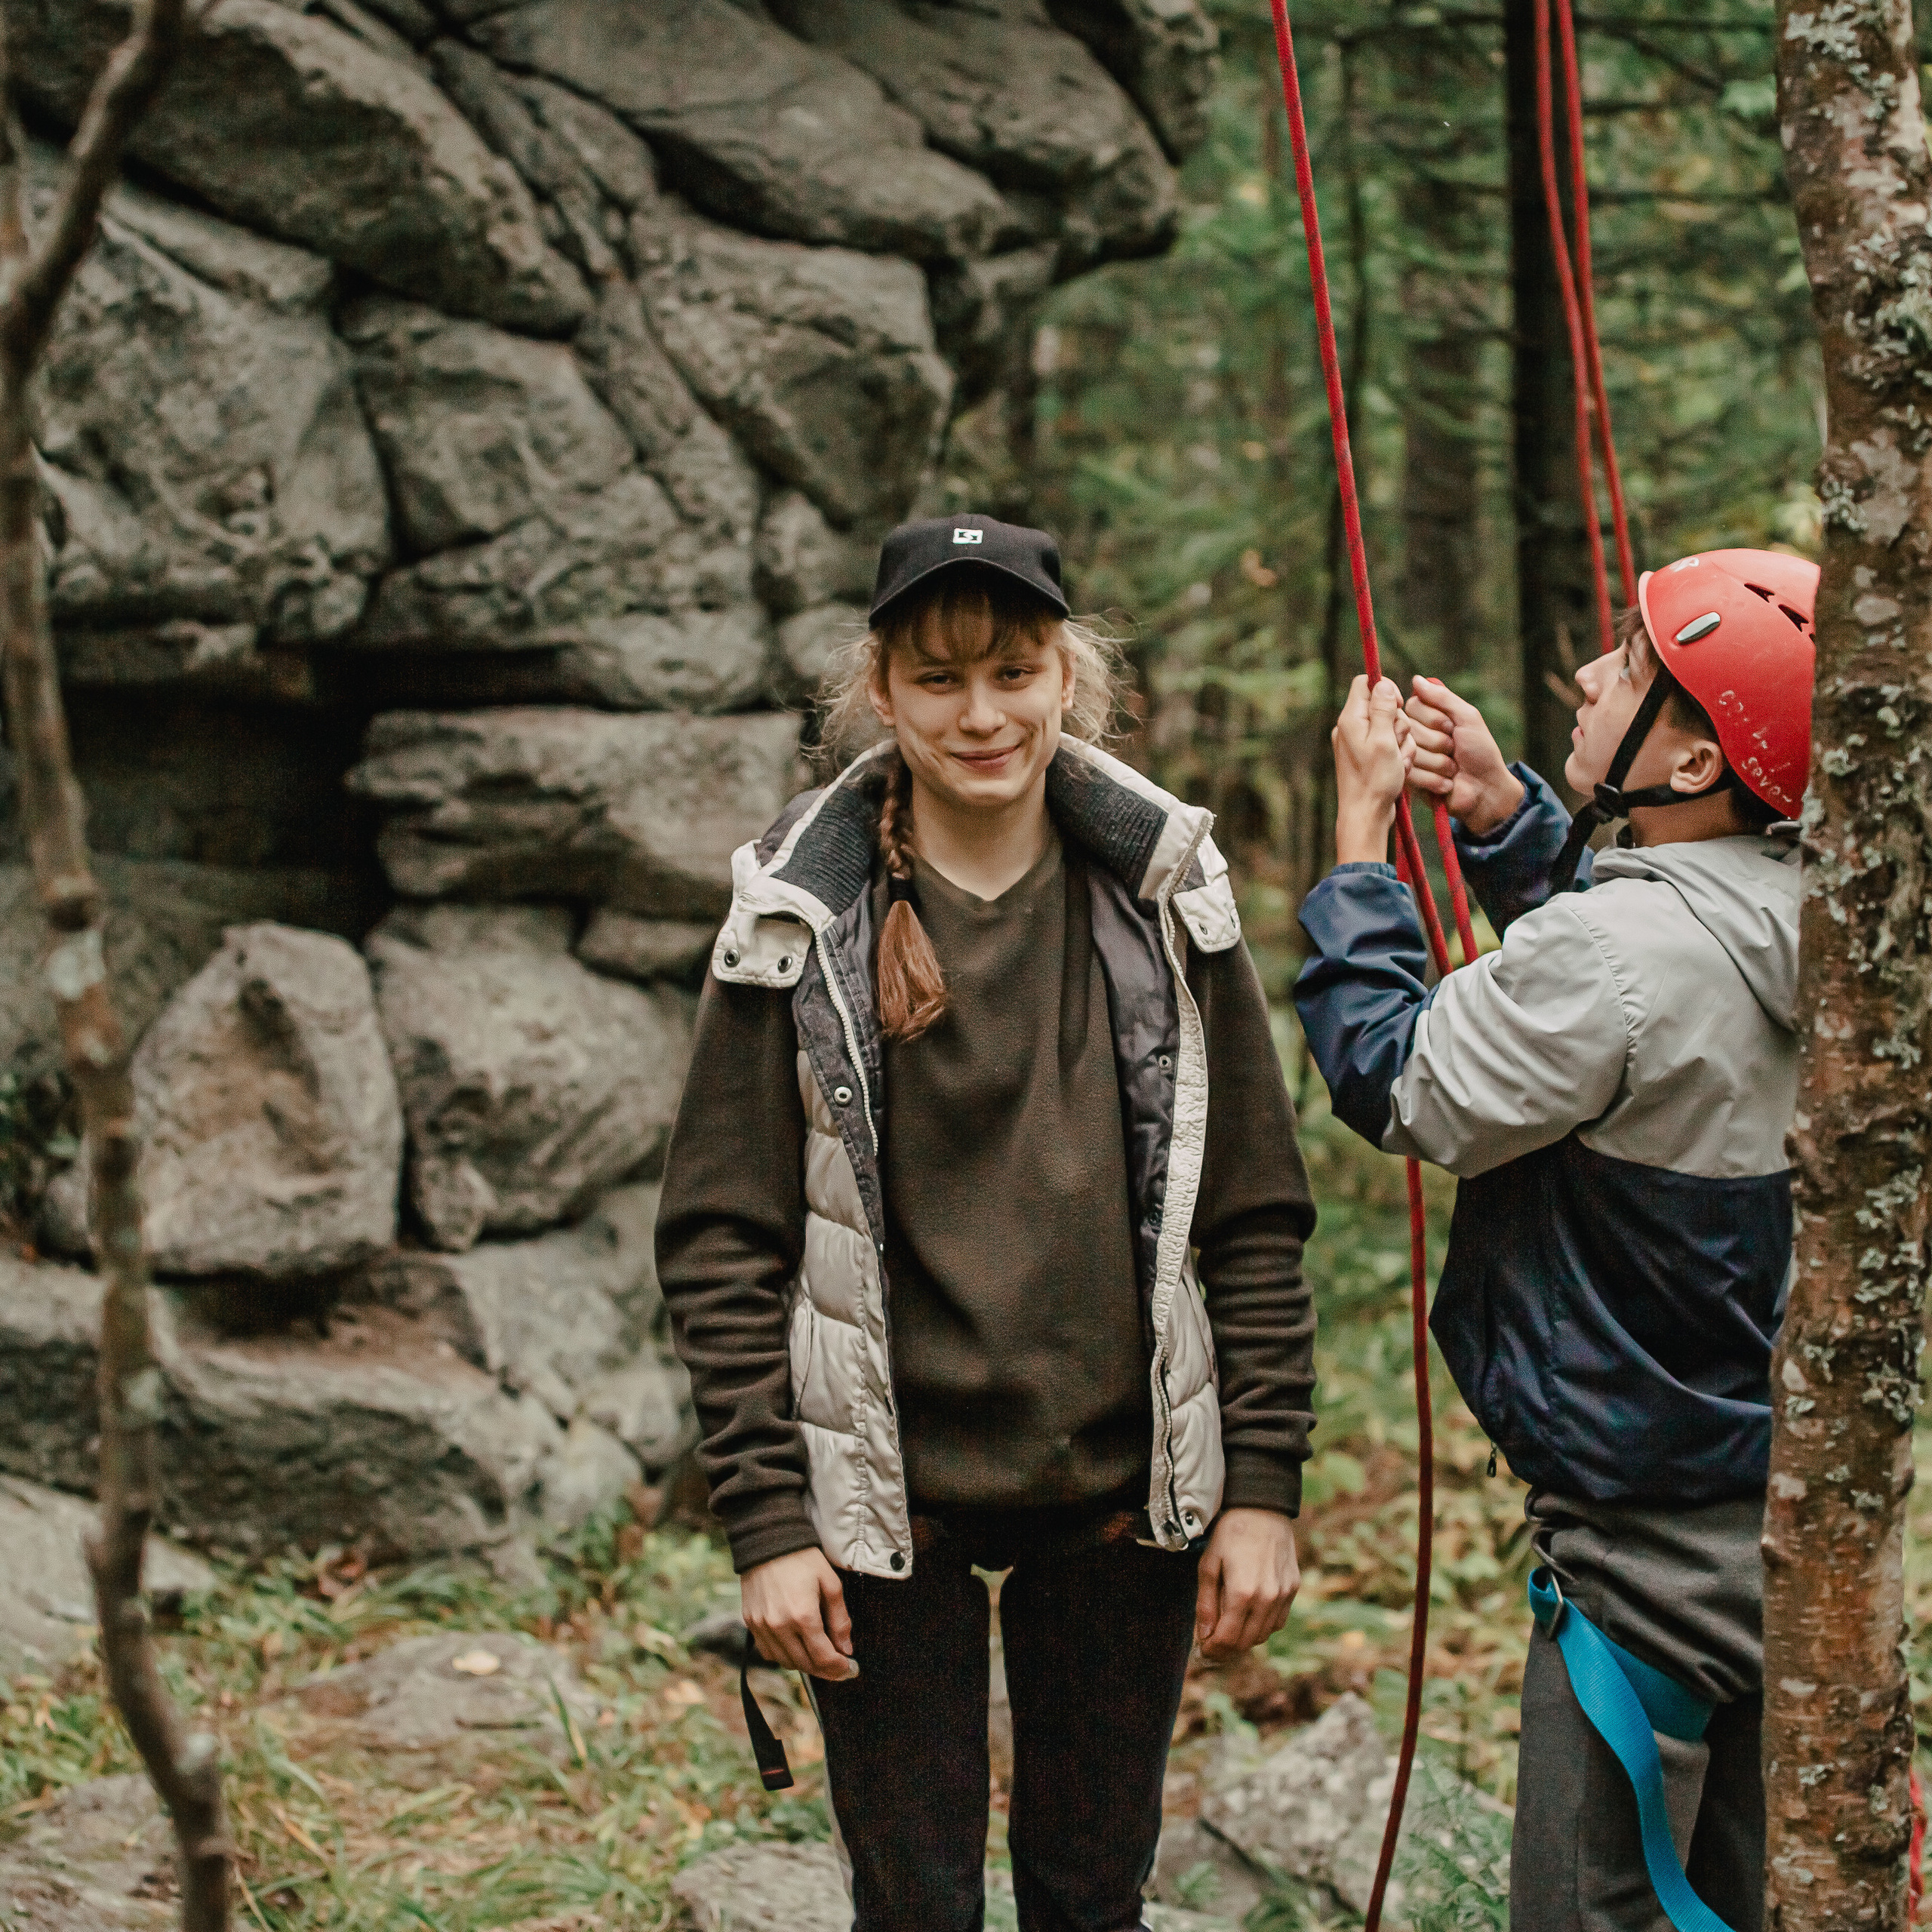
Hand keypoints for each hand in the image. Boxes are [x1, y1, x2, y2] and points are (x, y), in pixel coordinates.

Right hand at [740, 1547, 858, 1680]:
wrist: (767, 1540)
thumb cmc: (803, 1559)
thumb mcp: (830, 1583)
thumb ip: (840, 1619)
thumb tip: (846, 1649)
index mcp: (803, 1616)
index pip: (823, 1658)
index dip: (840, 1668)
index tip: (851, 1669)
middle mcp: (779, 1626)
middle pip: (805, 1664)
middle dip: (826, 1670)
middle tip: (839, 1666)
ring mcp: (762, 1627)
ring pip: (786, 1662)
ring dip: (805, 1664)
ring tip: (819, 1656)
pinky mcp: (751, 1623)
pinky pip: (768, 1653)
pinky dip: (784, 1656)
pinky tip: (796, 1646)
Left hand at [1195, 1508, 1299, 1662]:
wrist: (1262, 1508)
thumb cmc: (1230, 1534)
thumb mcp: (1208, 1565)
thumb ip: (1206, 1604)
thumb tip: (1204, 1635)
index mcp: (1242, 1594)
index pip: (1228, 1639)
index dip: (1213, 1650)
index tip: (1203, 1650)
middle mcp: (1267, 1599)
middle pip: (1246, 1642)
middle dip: (1227, 1648)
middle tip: (1213, 1643)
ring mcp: (1283, 1595)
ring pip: (1264, 1635)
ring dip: (1245, 1638)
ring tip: (1229, 1627)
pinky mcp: (1292, 1589)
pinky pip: (1278, 1621)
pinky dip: (1263, 1625)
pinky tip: (1250, 1614)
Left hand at [1332, 675, 1409, 863]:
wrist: (1366, 815)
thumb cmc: (1374, 780)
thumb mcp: (1384, 741)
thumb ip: (1383, 710)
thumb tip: (1383, 684)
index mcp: (1350, 719)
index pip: (1365, 683)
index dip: (1386, 689)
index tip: (1398, 707)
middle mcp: (1351, 727)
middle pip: (1383, 705)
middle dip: (1398, 722)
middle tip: (1396, 744)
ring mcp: (1359, 742)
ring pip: (1391, 725)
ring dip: (1402, 741)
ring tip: (1399, 762)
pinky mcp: (1368, 755)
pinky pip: (1389, 743)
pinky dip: (1398, 753)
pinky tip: (1398, 769)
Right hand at [1403, 676, 1523, 834]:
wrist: (1485, 788)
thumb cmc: (1480, 751)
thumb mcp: (1468, 718)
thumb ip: (1443, 698)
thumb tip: (1416, 679)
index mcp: (1427, 717)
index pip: (1412, 706)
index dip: (1433, 718)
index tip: (1451, 728)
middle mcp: (1414, 735)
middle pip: (1410, 728)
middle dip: (1438, 741)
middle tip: (1453, 749)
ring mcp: (1410, 758)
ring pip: (1412, 751)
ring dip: (1440, 762)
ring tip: (1452, 768)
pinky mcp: (1409, 780)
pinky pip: (1411, 773)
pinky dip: (1435, 779)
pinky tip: (1445, 783)